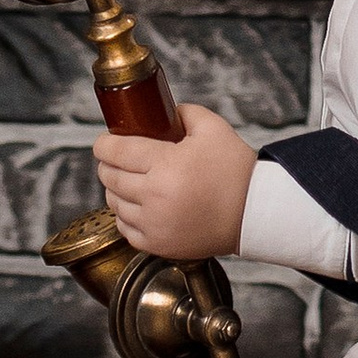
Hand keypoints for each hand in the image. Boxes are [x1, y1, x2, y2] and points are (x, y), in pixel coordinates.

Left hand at [94, 102, 255, 260]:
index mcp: (166, 165)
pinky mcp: (158, 245)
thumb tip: (162, 113)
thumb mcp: (213, 128)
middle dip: (108, 164)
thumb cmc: (235, 171)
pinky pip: (125, 229)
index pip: (116, 151)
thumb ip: (183, 113)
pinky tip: (137, 206)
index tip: (104, 142)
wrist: (253, 213)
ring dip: (116, 190)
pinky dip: (125, 216)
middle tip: (116, 159)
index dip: (104, 144)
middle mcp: (155, 196)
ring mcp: (155, 224)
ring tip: (128, 181)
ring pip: (114, 203)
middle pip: (110, 177)